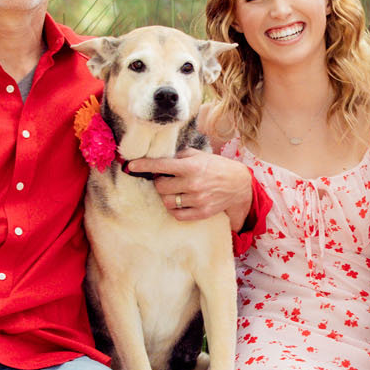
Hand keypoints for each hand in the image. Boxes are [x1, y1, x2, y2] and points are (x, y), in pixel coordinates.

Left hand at [129, 147, 251, 225]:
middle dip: (160, 182)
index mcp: (191, 166)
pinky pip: (177, 214)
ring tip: (175, 191)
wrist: (239, 185)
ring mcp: (197, 200)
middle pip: (160, 187)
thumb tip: (157, 158)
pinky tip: (180, 201)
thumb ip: (179, 157)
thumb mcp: (199, 155)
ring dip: (167, 196)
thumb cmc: (216, 167)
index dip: (143, 165)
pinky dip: (174, 208)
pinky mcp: (201, 213)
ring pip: (167, 202)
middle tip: (167, 180)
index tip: (130, 166)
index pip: (160, 166)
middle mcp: (193, 183)